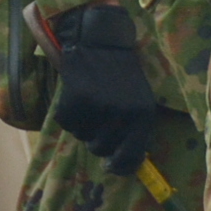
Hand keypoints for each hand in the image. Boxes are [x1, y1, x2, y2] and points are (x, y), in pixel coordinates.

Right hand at [49, 3, 159, 173]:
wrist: (101, 43)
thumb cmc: (123, 76)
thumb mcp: (141, 101)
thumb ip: (135, 130)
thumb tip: (126, 165)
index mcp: (143, 116)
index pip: (131, 155)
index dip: (121, 167)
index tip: (113, 167)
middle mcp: (122, 113)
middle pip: (101, 149)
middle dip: (98, 142)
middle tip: (99, 125)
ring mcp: (98, 106)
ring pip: (83, 137)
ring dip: (83, 127)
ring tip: (91, 106)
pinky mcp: (75, 99)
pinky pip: (67, 124)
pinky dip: (69, 116)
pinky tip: (77, 99)